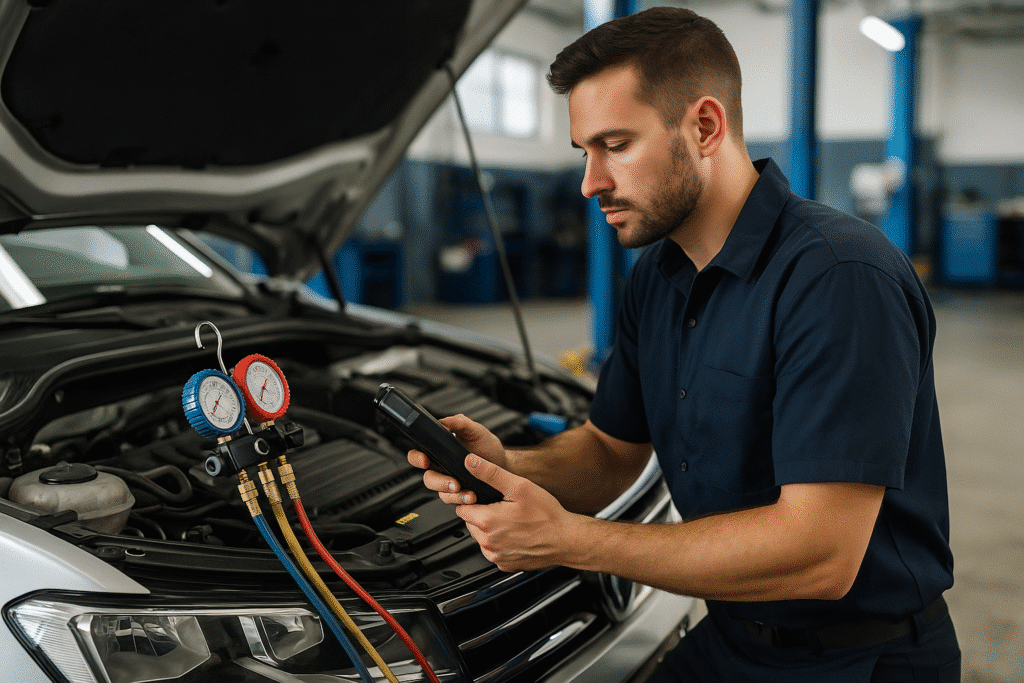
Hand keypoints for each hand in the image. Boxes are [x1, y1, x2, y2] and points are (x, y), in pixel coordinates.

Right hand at [407, 414, 508, 504]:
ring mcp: (450, 481)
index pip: (419, 454)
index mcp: (441, 450)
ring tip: (467, 492)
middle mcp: (442, 467)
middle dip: (438, 482)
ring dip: (453, 494)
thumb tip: (444, 421)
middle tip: (453, 482)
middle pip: (429, 477)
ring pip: (440, 492)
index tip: (425, 460)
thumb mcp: (476, 431)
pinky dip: (462, 499)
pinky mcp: (459, 494)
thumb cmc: (488, 447)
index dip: (417, 458)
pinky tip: (472, 496)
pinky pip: (454, 500)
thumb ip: (460, 423)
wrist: (503, 465)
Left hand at [456, 454, 577, 572]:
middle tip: (505, 508)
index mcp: (487, 521)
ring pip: (481, 538)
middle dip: (483, 514)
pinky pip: (494, 551)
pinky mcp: (504, 565)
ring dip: (491, 529)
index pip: (462, 508)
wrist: (566, 540)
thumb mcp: (519, 486)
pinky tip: (517, 534)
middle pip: (471, 523)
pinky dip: (501, 543)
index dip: (474, 501)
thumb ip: (490, 473)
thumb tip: (470, 461)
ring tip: (513, 521)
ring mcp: (496, 556)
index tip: (489, 499)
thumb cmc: (546, 514)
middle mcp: (488, 542)